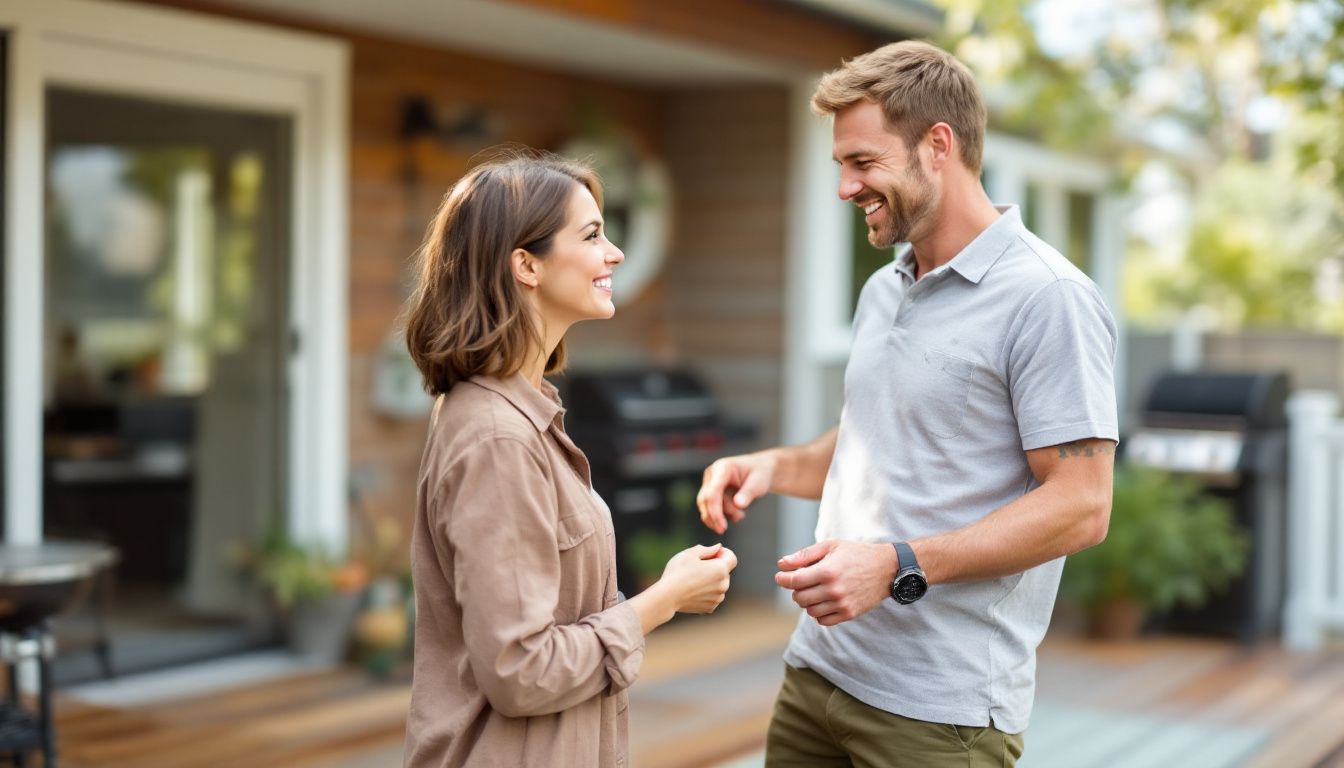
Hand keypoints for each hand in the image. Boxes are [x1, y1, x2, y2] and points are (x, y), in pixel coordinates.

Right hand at [660, 543, 736, 613]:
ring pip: (719, 585)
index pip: (732, 558)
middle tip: (697, 567)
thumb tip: (718, 547)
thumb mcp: (690, 554)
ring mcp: (718, 598)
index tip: (711, 554)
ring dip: (711, 581)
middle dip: (715, 567)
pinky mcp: (711, 608)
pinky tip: (692, 591)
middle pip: (725, 572)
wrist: (667, 597)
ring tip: (693, 580)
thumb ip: (707, 549)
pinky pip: (712, 596)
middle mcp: (723, 585)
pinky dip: (706, 593)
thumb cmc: (677, 572)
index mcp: (721, 570)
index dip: (723, 553)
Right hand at [696, 452, 777, 533]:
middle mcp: (712, 474)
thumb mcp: (759, 483)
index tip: (723, 527)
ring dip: (722, 516)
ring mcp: (709, 483)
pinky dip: (720, 516)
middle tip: (735, 522)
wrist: (760, 469)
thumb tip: (738, 504)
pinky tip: (735, 515)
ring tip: (741, 515)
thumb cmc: (760, 473)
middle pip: (706, 500)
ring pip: (706, 506)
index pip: (713, 492)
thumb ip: (748, 493)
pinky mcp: (711, 492)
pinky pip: (709, 508)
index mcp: (723, 468)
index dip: (715, 510)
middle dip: (718, 516)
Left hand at [774, 540, 895, 625]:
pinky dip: (819, 612)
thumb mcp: (831, 546)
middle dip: (796, 590)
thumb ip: (805, 555)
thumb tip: (782, 564)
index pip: (794, 581)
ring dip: (808, 601)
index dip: (783, 579)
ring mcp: (842, 604)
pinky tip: (824, 600)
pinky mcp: (849, 614)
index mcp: (827, 571)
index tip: (780, 576)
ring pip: (809, 611)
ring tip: (816, 590)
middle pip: (799, 598)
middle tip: (802, 581)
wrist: (886, 568)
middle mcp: (834, 590)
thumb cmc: (856, 554)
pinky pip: (823, 620)